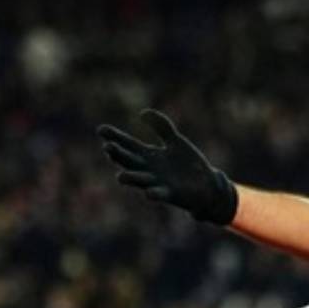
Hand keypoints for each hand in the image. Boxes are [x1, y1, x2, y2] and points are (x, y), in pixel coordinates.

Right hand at [97, 109, 238, 224]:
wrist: (207, 185)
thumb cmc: (188, 164)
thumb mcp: (175, 141)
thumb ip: (162, 126)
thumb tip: (142, 113)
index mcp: (148, 156)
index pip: (128, 145)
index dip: (115, 137)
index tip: (101, 129)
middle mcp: (148, 170)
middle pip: (129, 162)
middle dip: (118, 156)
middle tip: (107, 147)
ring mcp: (157, 183)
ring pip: (140, 180)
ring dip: (130, 178)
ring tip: (120, 177)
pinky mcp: (170, 194)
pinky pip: (160, 195)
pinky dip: (154, 194)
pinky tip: (149, 193)